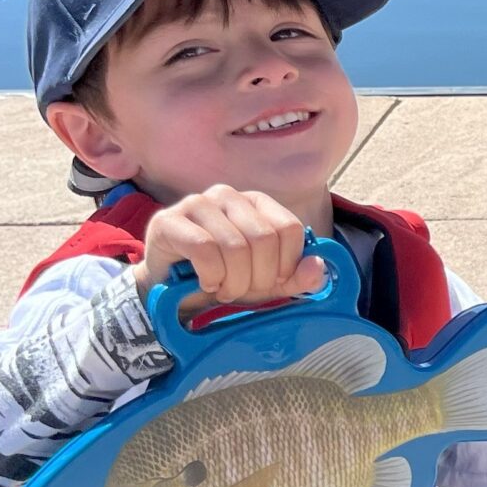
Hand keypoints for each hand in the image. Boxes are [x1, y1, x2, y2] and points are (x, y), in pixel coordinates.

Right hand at [133, 185, 327, 313]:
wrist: (174, 291)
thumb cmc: (226, 279)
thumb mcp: (269, 283)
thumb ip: (299, 277)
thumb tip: (318, 266)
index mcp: (257, 202)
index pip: (290, 228)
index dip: (287, 264)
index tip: (272, 281)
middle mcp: (227, 195)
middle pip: (263, 238)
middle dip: (259, 277)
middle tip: (243, 289)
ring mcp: (196, 204)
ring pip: (235, 246)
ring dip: (234, 281)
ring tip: (223, 288)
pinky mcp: (168, 221)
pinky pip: (205, 250)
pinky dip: (211, 276)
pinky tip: (206, 283)